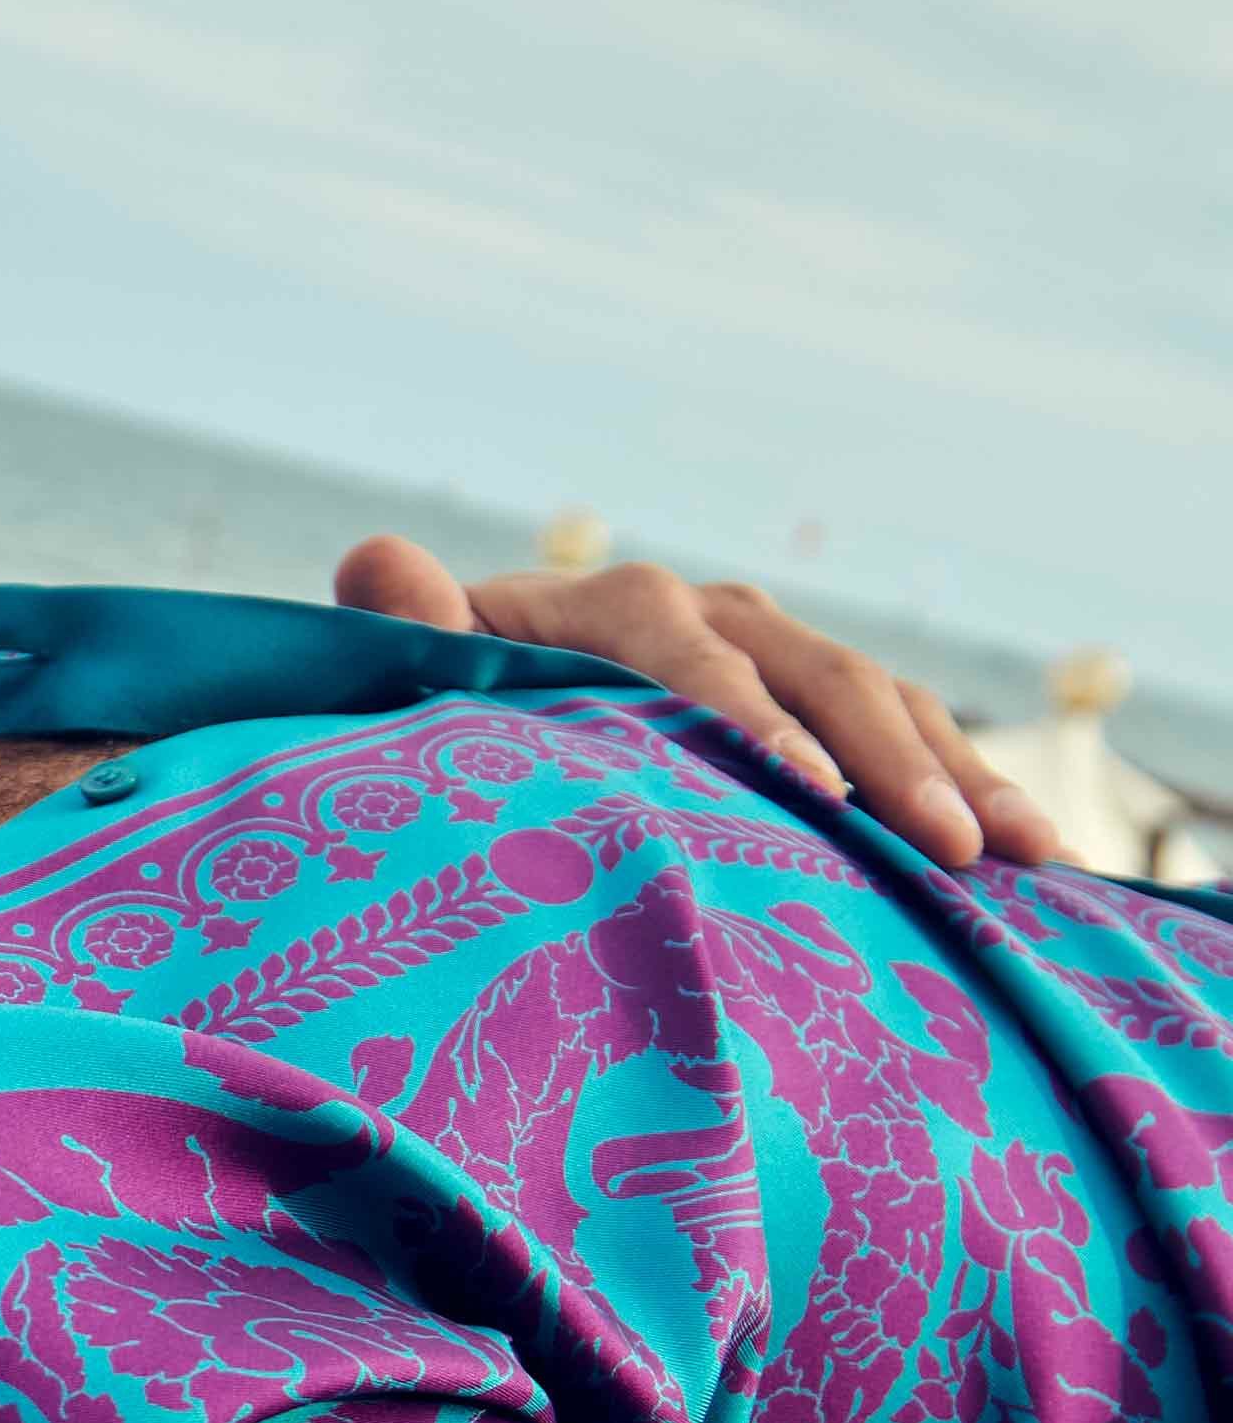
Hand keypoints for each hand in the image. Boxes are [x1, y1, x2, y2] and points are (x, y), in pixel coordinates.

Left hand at [332, 535, 1062, 869]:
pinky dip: (973, 790)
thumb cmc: (447, 716)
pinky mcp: (820, 710)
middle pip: (814, 673)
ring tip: (1018, 857)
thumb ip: (408, 633)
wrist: (484, 716)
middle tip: (946, 846)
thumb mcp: (418, 682)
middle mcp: (709, 618)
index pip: (688, 652)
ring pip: (884, 704)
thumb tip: (377, 559)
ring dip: (955, 776)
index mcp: (612, 607)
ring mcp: (776, 660)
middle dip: (887, 759)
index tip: (801, 791)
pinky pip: (913, 739)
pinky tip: (1044, 863)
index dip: (745, 718)